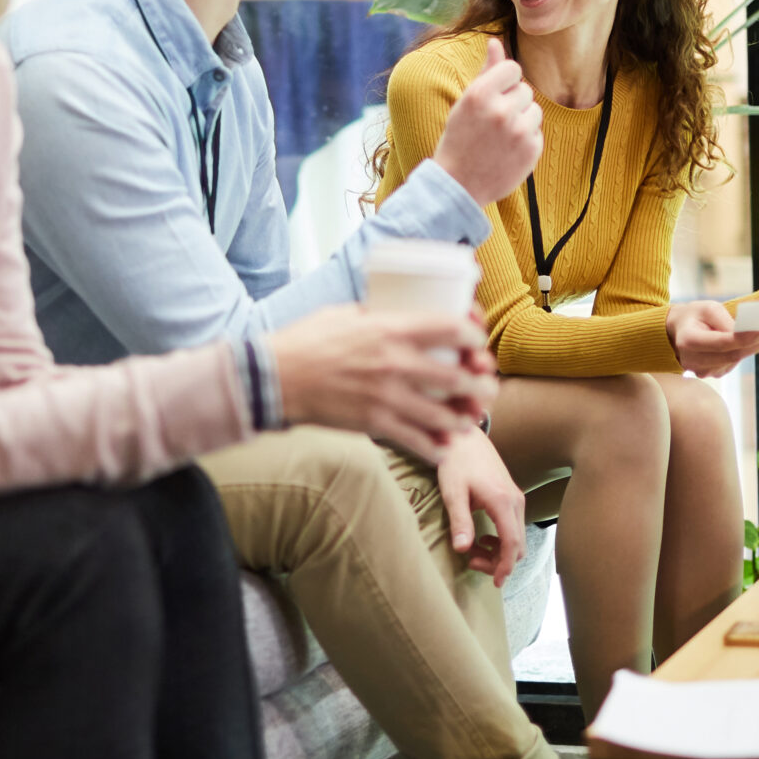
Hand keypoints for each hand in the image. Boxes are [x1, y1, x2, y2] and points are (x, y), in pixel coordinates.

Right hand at [267, 307, 497, 461]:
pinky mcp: (375, 425)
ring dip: (465, 419)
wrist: (273, 378)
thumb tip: (401, 311)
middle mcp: (395, 364)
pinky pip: (419, 442)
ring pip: (446, 417)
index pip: (453, 329)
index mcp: (390, 329)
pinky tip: (444, 445)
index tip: (477, 340)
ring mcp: (386, 398)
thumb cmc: (306, 340)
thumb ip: (379, 314)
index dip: (475, 335)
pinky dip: (438, 447)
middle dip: (482, 385)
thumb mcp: (347, 312)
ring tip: (468, 418)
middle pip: (460, 378)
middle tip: (485, 386)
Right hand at [433, 37, 543, 206]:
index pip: (513, 68)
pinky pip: (537, 131)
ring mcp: (518, 132)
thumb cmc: (460, 138)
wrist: (458, 184)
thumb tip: (496, 41)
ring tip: (500, 136)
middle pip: (525, 89)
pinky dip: (526, 139)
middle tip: (493, 122)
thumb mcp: (466, 102)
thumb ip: (486, 71)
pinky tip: (507, 150)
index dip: (505, 81)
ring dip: (521, 119)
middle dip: (512, 102)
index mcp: (480, 94)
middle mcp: (500, 111)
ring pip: (534, 110)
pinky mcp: (532, 150)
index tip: (494, 95)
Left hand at [435, 423, 526, 584]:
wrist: (465, 437)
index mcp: (503, 502)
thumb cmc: (456, 462)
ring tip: (472, 550)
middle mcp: (516, 501)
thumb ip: (460, 521)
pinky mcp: (512, 497)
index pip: (512, 544)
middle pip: (518, 545)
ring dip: (499, 552)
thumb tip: (463, 550)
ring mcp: (516, 499)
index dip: (505, 567)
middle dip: (499, 562)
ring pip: (518, 538)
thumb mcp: (453, 492)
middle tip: (472, 562)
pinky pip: (514, 527)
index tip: (496, 583)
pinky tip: (481, 538)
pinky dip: (502, 540)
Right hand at [666, 298, 758, 377]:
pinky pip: (733, 363)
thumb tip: (746, 332)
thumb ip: (725, 320)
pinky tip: (757, 341)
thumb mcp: (707, 308)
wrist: (675, 333)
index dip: (744, 338)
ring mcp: (702, 370)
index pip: (722, 343)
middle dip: (757, 343)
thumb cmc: (694, 316)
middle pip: (733, 355)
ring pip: (736, 361)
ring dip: (755, 348)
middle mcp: (694, 360)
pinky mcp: (711, 373)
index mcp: (689, 341)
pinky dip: (746, 352)